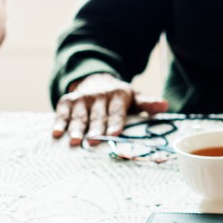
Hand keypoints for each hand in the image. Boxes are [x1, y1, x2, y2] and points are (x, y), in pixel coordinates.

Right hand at [52, 72, 168, 146]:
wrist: (98, 80)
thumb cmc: (119, 97)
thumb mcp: (135, 98)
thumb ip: (148, 104)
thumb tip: (165, 106)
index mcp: (118, 95)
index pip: (117, 112)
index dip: (116, 123)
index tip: (115, 134)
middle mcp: (99, 96)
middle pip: (98, 115)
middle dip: (95, 128)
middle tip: (93, 142)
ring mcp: (83, 98)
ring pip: (79, 115)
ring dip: (76, 128)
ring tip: (74, 141)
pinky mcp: (68, 101)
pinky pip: (62, 113)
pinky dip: (59, 122)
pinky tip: (56, 133)